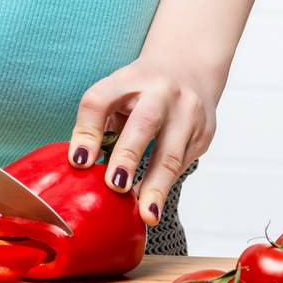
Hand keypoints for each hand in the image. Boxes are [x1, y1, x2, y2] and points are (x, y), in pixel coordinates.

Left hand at [65, 52, 223, 227]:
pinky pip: (182, 164)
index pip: (101, 100)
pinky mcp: (203, 133)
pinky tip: (154, 205)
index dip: (87, 131)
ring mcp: (187, 112)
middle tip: (115, 185)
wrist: (189, 68)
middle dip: (129, 155)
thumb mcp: (117, 91)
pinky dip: (166, 186)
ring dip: (156, 186)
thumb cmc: (141, 88)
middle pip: (144, 122)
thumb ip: (101, 123)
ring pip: (172, 153)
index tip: (78, 163)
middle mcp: (161, 92)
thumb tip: (83, 167)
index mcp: (129, 78)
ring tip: (146, 214)